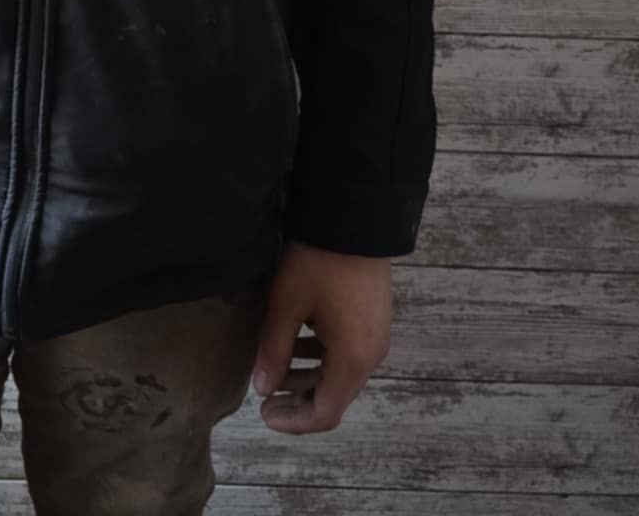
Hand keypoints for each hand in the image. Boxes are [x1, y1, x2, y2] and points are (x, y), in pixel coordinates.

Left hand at [250, 240, 391, 434]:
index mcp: (353, 360)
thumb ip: (274, 350)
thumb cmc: (318, 262)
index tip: (264, 413)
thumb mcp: (287, 305)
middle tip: (265, 397)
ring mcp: (375, 336)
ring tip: (274, 369)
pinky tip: (296, 341)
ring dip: (308, 378)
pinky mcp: (373, 318)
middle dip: (298, 401)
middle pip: (335, 397)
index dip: (293, 421)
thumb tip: (263, 388)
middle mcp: (371, 355)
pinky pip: (347, 352)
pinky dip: (321, 357)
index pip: (325, 413)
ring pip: (340, 374)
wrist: (353, 217)